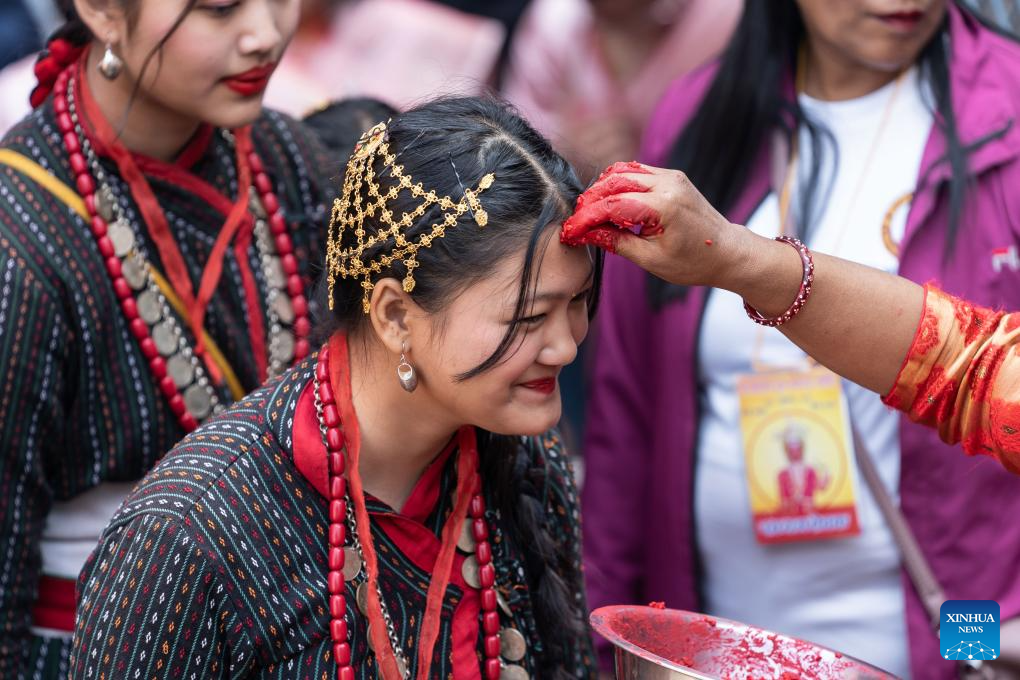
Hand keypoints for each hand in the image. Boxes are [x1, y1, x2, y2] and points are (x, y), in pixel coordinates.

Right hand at [560, 162, 744, 287]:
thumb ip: (616, 242)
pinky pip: (636, 172)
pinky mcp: (671, 176)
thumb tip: (586, 234)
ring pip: (622, 171)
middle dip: (590, 201)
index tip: (571, 231)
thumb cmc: (694, 261)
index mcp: (665, 205)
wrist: (727, 251)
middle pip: (614, 181)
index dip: (587, 218)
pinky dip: (617, 185)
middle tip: (576, 222)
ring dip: (601, 190)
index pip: (613, 205)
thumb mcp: (651, 260)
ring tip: (589, 213)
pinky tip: (608, 204)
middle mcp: (668, 183)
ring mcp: (671, 176)